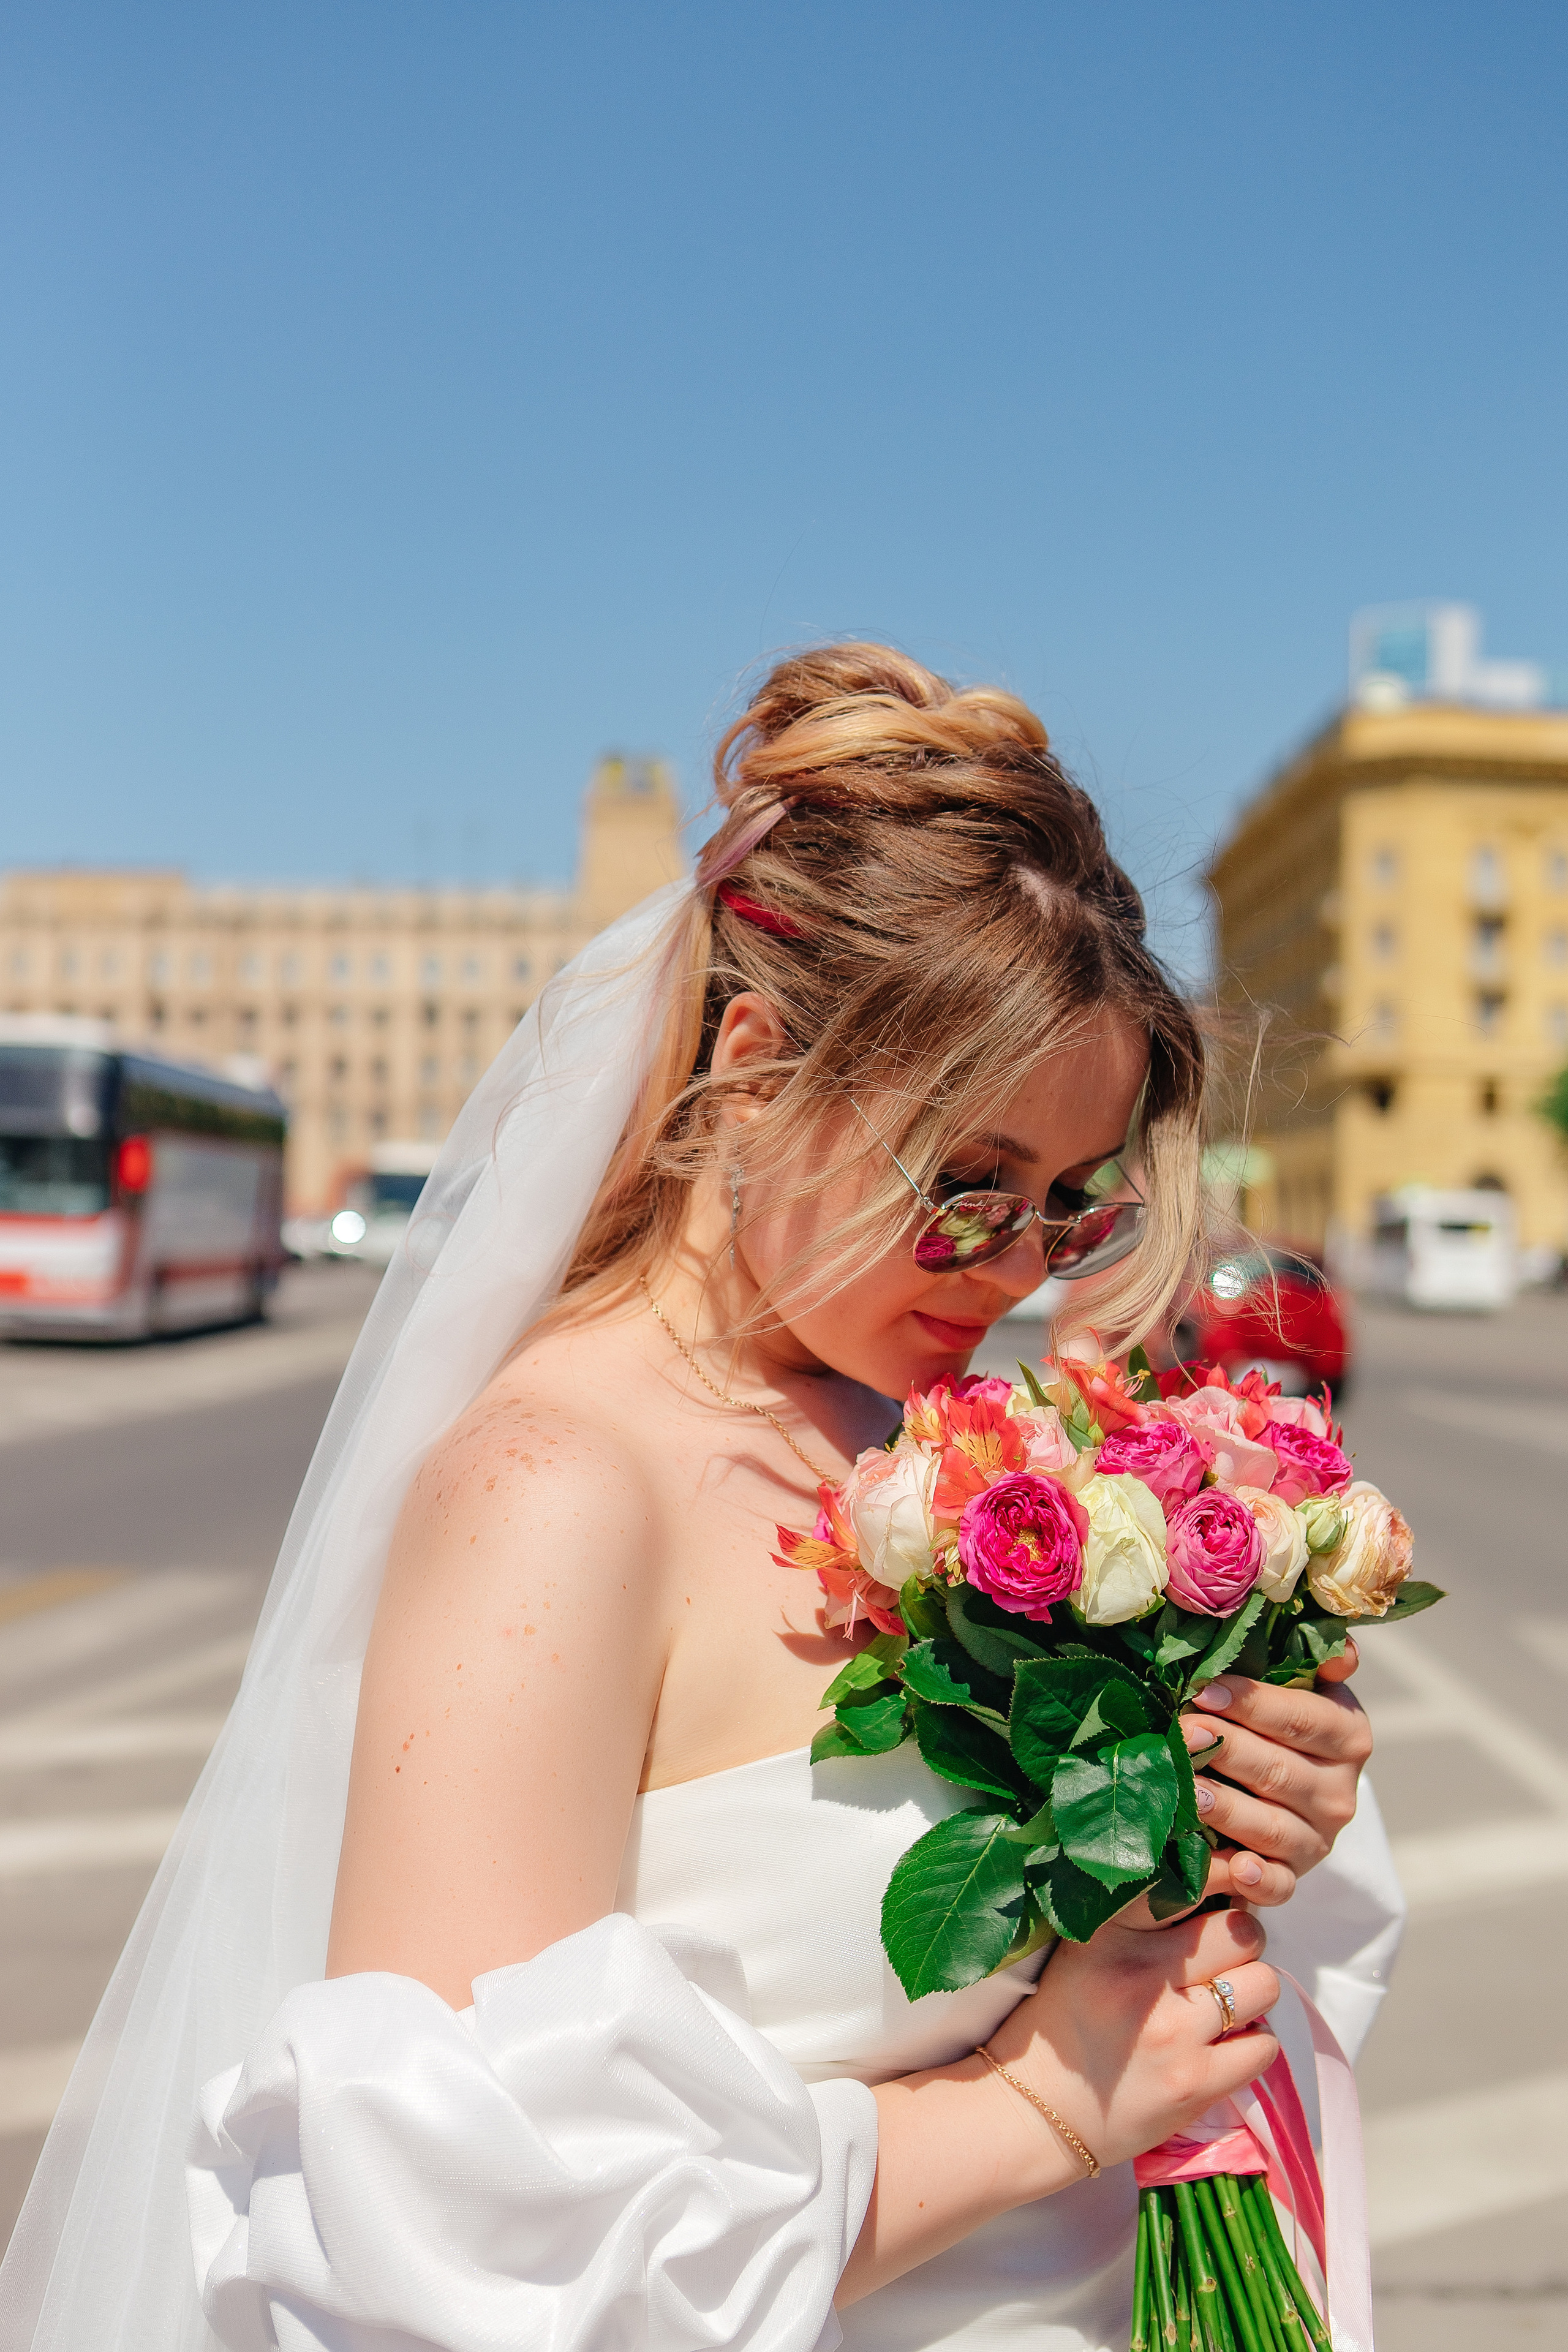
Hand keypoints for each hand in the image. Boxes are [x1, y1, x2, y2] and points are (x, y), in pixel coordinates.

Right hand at [992, 1903, 1278, 2172]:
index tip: (1226, 1887)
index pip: (1190, 1882)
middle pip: (1240, 1931)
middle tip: (1221, 1962)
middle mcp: (1141, 1975)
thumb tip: (1222, 1891)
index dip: (1220, 1877)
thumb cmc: (1066, 2024)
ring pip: (1263, 1983)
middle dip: (1240, 1944)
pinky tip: (1220, 2048)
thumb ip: (1142, 1922)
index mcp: (1109, 1933)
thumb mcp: (1086, 1953)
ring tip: (1222, 2007)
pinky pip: (1263, 2046)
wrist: (1039, 2112)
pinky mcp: (1195, 2083)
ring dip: (1251, 1994)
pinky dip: (1250, 2046)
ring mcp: (1172, 2031)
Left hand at [1176, 1643, 1372, 1907]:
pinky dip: (1259, 1881)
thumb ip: (1314, 1663)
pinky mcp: (1292, 1877)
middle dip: (1229, 1751)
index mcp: (1347, 1736)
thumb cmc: (1272, 1725)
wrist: (1274, 1792)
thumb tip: (1342, 1650)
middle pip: (1282, 1772)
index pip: (1304, 1719)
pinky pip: (1280, 1885)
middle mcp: (1339, 1792)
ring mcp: (1317, 1840)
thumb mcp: (1298, 1687)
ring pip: (1275, 1828)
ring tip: (1191, 1792)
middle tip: (1183, 1734)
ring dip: (1231, 1811)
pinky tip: (1236, 1868)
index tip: (1205, 1690)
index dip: (1255, 1704)